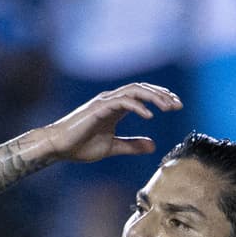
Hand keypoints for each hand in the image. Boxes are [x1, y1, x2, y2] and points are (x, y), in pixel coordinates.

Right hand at [38, 83, 181, 163]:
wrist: (58, 147)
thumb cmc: (80, 146)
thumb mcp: (113, 147)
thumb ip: (132, 145)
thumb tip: (154, 145)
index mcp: (116, 107)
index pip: (143, 95)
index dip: (161, 97)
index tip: (176, 106)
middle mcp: (111, 100)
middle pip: (142, 89)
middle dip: (162, 95)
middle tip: (178, 105)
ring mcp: (104, 102)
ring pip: (134, 91)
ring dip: (153, 97)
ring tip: (167, 107)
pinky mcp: (98, 108)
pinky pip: (122, 102)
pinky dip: (137, 106)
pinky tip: (149, 116)